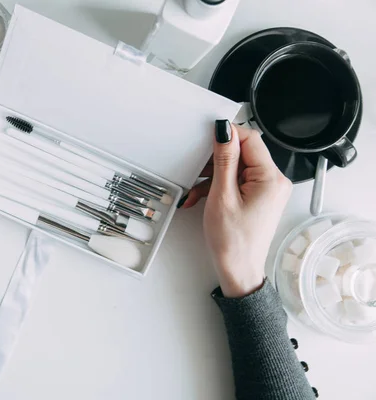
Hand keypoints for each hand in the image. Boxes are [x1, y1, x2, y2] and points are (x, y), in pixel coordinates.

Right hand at [179, 121, 291, 297]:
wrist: (238, 271)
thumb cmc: (233, 242)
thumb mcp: (222, 196)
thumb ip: (224, 160)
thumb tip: (224, 132)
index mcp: (271, 179)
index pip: (251, 139)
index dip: (228, 136)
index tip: (207, 139)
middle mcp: (274, 182)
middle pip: (243, 153)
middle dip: (216, 161)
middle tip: (197, 171)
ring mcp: (267, 190)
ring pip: (236, 168)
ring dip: (213, 176)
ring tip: (197, 192)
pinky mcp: (258, 198)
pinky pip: (237, 182)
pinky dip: (218, 187)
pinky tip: (201, 197)